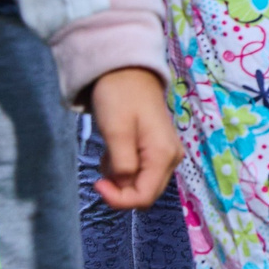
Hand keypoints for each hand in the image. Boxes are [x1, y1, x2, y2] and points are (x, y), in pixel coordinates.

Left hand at [88, 67, 179, 209]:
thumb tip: (124, 185)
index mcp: (163, 155)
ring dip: (120, 177)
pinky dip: (124, 167)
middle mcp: (172, 158)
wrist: (128, 70)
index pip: (144, 197)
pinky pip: (141, 171)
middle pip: (146, 193)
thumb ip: (122, 164)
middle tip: (101, 168)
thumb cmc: (120, 97)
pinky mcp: (159, 149)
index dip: (118, 198)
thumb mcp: (116, 132)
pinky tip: (115, 149)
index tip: (97, 183)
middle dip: (119, 189)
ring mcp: (167, 153)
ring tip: (108, 152)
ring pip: (142, 183)